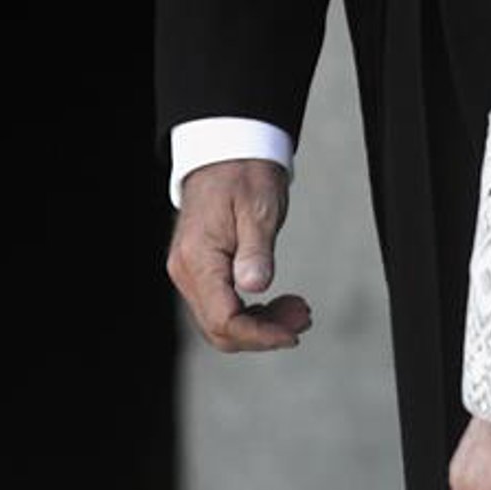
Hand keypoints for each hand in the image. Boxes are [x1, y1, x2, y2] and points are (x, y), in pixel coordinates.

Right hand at [166, 158, 311, 352]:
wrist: (227, 154)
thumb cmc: (243, 176)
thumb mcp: (258, 209)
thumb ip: (256, 251)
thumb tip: (255, 286)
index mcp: (198, 259)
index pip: (224, 319)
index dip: (260, 335)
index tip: (294, 333)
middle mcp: (187, 272)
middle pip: (220, 330)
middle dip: (264, 334)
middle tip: (303, 316)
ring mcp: (191, 274)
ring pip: (221, 324)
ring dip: (261, 326)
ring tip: (297, 310)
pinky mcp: (202, 273)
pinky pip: (222, 308)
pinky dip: (252, 315)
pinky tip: (278, 304)